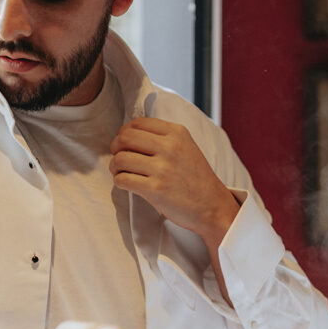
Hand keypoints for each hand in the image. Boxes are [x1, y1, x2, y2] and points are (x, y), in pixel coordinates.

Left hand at [109, 117, 238, 245]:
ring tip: (121, 171)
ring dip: (115, 166)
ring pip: (120, 159)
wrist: (212, 206)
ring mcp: (163, 168)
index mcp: (177, 133)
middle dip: (115, 147)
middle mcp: (170, 147)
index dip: (124, 132)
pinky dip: (119, 181)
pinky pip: (123, 179)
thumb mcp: (186, 147)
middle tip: (119, 157)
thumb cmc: (195, 178)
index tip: (125, 143)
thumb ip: (163, 137)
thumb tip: (128, 134)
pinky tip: (127, 183)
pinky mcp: (156, 189)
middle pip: (125, 137)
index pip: (138, 122)